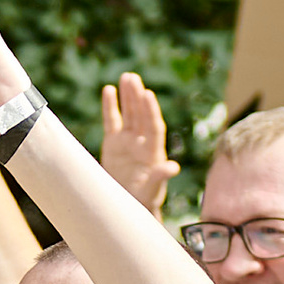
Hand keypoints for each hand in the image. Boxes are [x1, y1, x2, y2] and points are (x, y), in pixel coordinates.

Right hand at [99, 73, 176, 216]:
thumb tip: (173, 167)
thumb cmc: (144, 201)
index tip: (148, 94)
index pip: (153, 126)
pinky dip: (111, 106)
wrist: (129, 206)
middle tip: (133, 78)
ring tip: (126, 77)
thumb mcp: (152, 191)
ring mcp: (128, 142)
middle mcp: (142, 143)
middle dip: (137, 97)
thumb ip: (160, 178)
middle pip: (141, 115)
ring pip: (129, 114)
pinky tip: (109, 90)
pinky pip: (112, 121)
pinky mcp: (114, 144)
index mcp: (153, 152)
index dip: (150, 110)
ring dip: (128, 96)